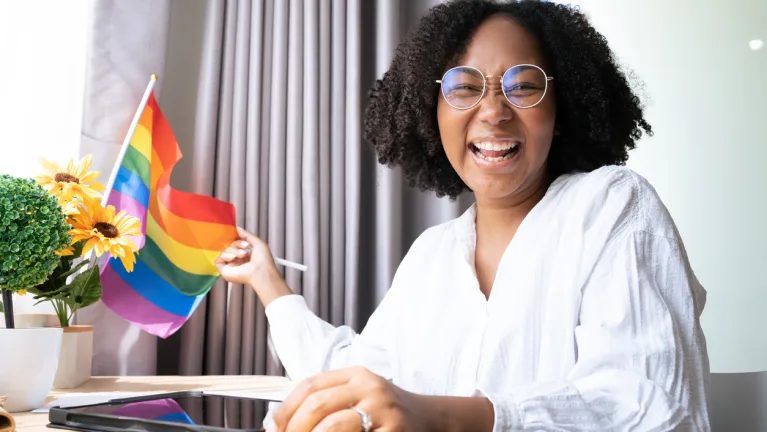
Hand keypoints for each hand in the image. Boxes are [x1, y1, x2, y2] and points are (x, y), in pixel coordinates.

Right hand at [216, 227, 277, 286]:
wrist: (261, 271)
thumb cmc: (263, 260)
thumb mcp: (257, 242)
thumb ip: (246, 235)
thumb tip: (237, 228)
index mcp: (245, 255)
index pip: (235, 244)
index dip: (237, 240)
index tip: (238, 236)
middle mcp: (238, 261)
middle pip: (229, 245)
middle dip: (237, 244)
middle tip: (246, 247)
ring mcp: (231, 266)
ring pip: (224, 251)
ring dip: (234, 250)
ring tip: (243, 255)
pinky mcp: (225, 271)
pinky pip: (218, 259)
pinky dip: (225, 256)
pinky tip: (234, 258)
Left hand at [272, 367, 426, 431]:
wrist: (432, 420)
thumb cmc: (388, 413)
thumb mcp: (360, 395)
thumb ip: (328, 401)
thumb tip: (279, 422)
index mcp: (357, 375)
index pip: (310, 386)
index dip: (285, 409)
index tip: (272, 427)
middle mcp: (370, 388)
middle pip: (318, 405)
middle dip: (295, 429)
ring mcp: (384, 411)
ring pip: (333, 426)